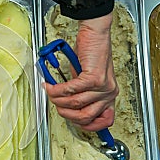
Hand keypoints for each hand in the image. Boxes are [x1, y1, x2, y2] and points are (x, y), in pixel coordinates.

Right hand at [44, 12, 118, 130]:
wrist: (95, 33)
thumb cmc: (91, 52)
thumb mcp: (87, 78)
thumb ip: (81, 93)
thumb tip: (65, 104)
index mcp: (109, 95)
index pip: (105, 121)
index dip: (87, 126)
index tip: (72, 120)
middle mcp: (109, 93)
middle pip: (84, 116)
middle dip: (64, 112)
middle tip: (55, 102)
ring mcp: (103, 87)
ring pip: (74, 103)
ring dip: (57, 99)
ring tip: (50, 91)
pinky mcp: (94, 78)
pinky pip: (70, 90)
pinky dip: (57, 89)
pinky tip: (51, 85)